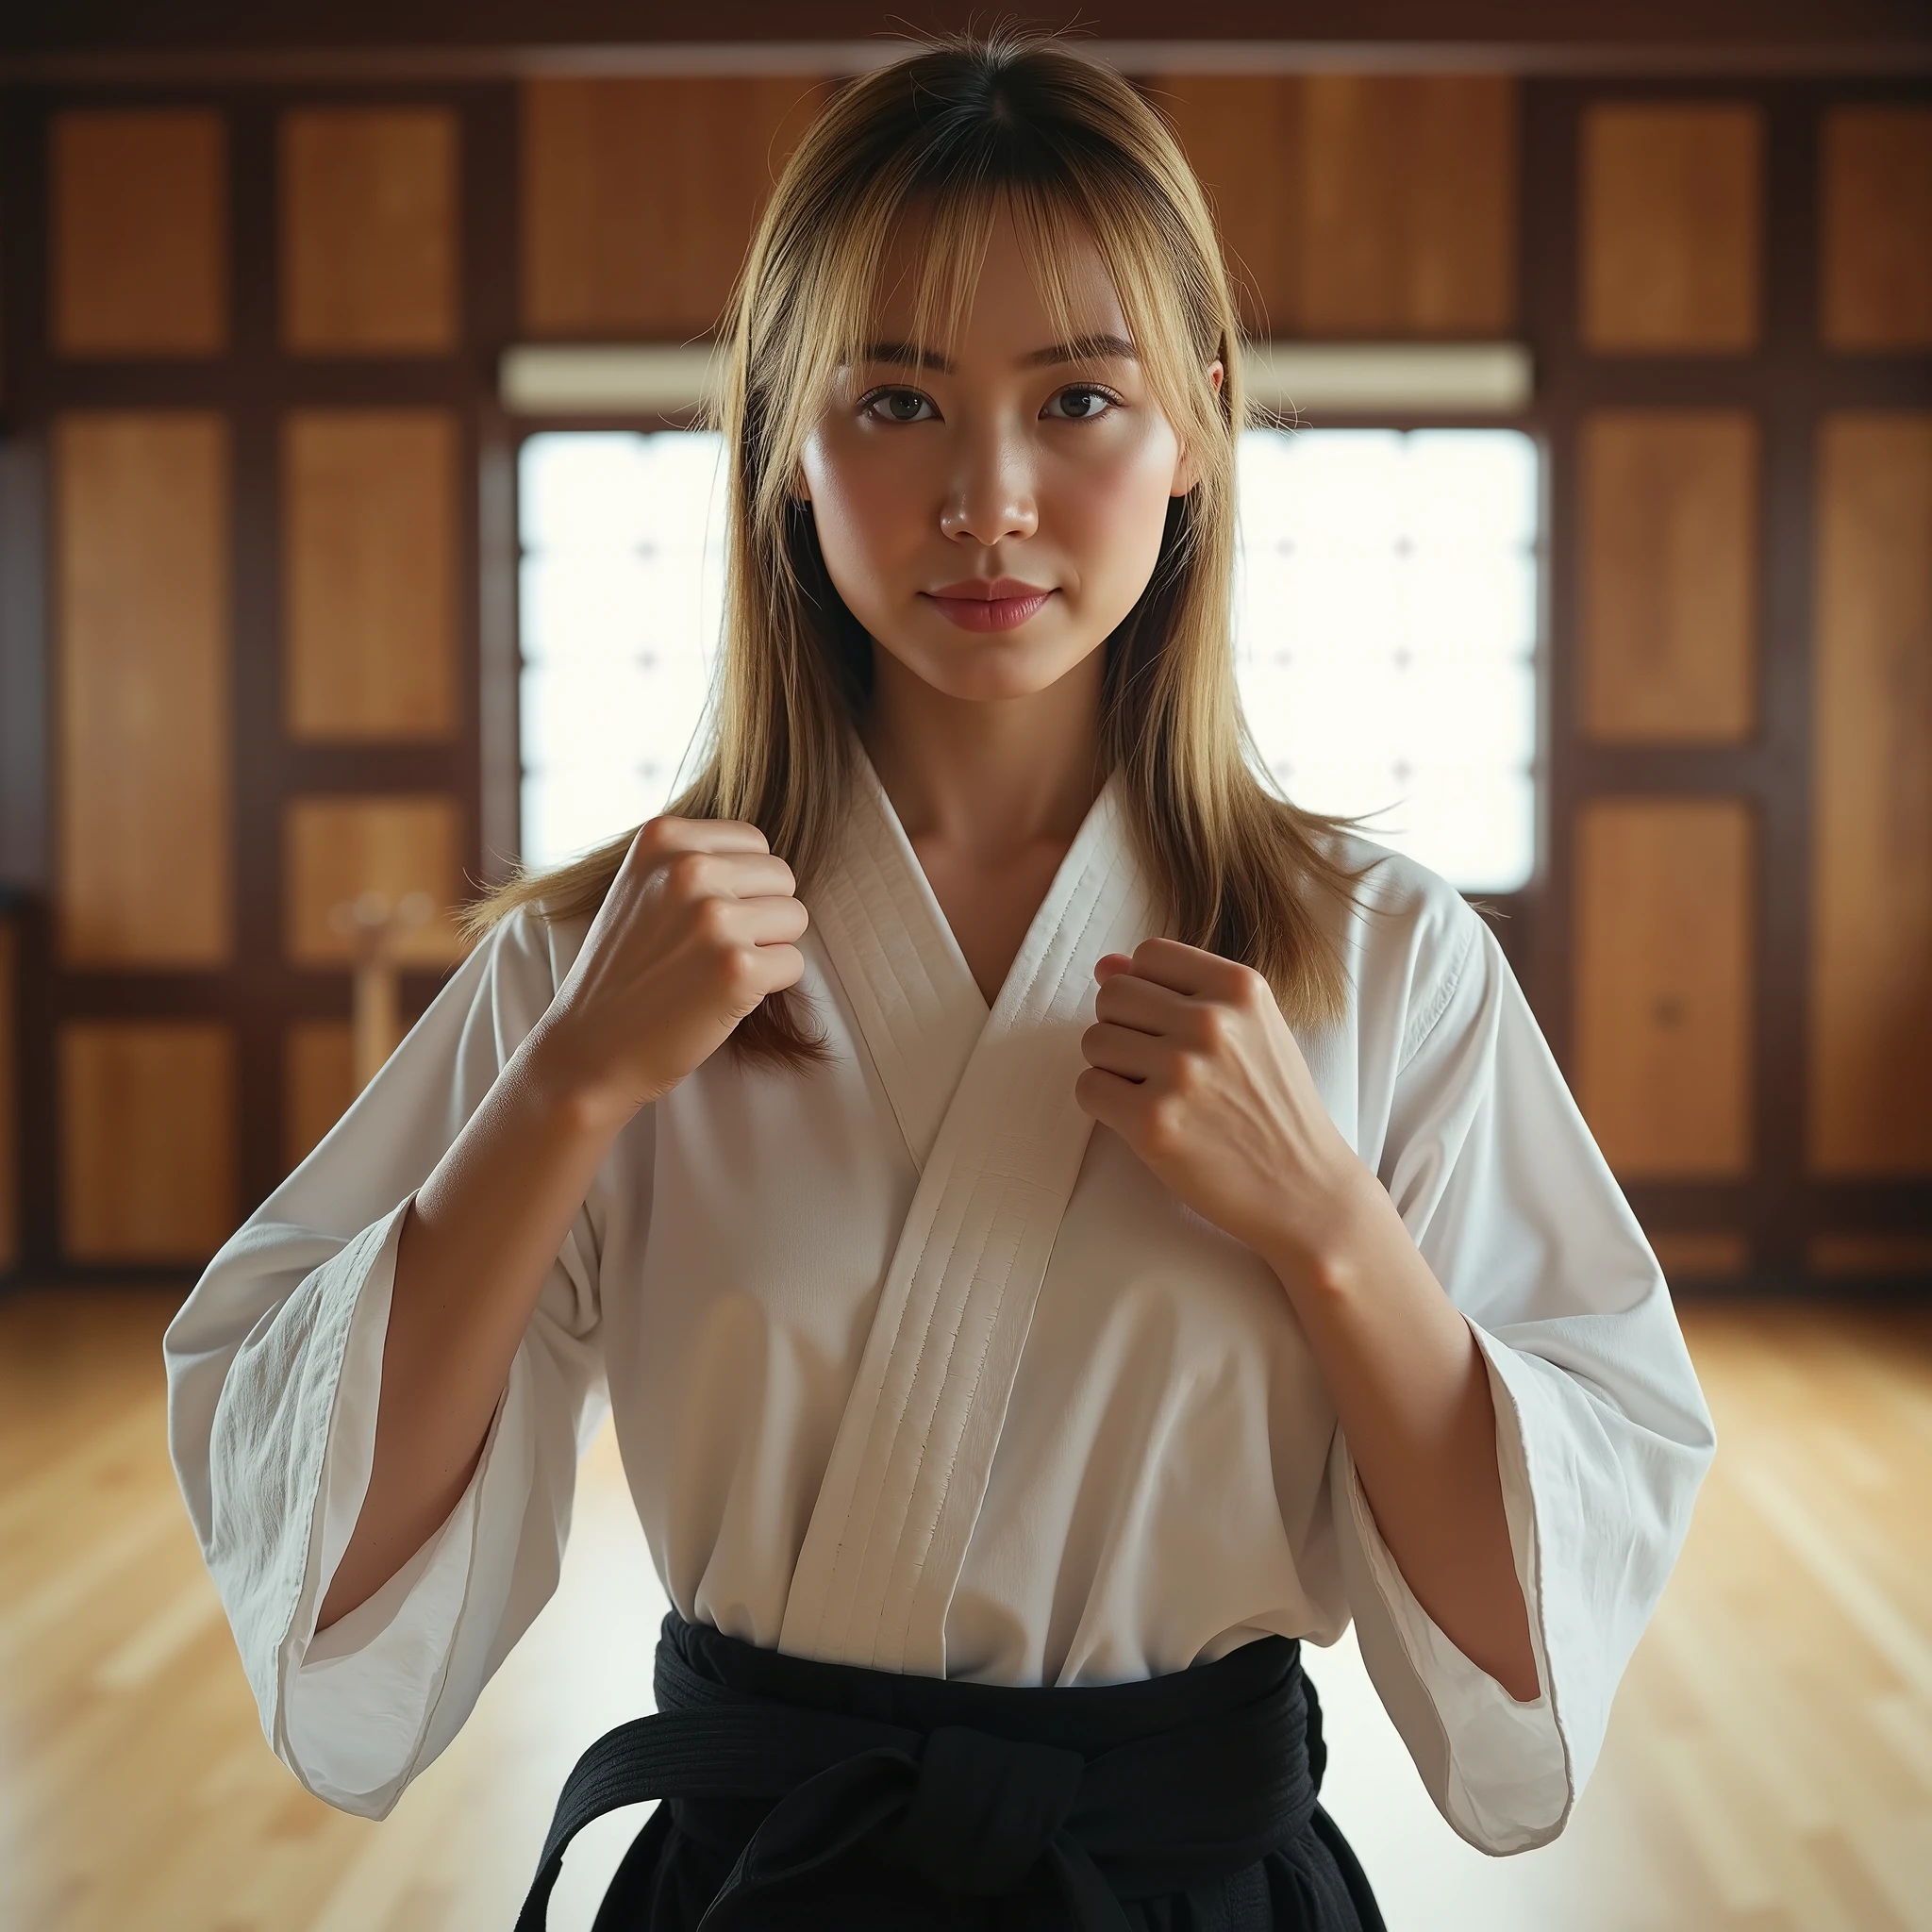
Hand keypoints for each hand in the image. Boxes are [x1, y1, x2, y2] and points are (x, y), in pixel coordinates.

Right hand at [530, 816, 808, 1124]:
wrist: (589, 1048)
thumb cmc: (624, 970)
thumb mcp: (642, 885)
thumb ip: (695, 858)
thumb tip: (765, 853)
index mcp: (662, 837)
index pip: (754, 842)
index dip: (739, 886)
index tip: (696, 919)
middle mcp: (688, 868)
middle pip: (781, 876)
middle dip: (760, 914)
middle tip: (708, 950)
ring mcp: (713, 917)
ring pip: (795, 916)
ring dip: (766, 948)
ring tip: (713, 970)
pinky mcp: (736, 968)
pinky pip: (793, 963)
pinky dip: (769, 986)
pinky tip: (720, 997)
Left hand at [1074, 938, 1370, 1280]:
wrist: (1304, 1190)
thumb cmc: (1274, 1108)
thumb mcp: (1251, 1031)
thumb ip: (1182, 991)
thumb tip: (1106, 965)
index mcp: (1240, 988)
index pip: (1150, 954)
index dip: (1148, 989)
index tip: (1170, 1025)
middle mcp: (1211, 1022)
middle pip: (1112, 995)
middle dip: (1124, 1028)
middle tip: (1159, 1066)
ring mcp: (1180, 1072)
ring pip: (1093, 1040)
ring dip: (1112, 1068)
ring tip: (1157, 1093)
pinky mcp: (1152, 1122)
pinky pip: (1088, 1088)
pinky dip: (1106, 1105)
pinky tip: (1147, 1120)